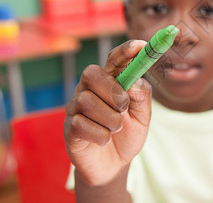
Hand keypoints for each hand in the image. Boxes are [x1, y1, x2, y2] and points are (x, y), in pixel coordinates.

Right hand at [64, 40, 151, 185]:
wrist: (113, 167)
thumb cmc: (127, 136)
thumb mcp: (143, 117)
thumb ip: (142, 97)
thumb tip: (134, 81)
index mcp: (110, 82)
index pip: (114, 60)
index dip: (125, 51)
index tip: (141, 46)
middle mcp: (89, 90)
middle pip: (91, 73)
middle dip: (112, 90)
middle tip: (124, 106)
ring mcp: (76, 108)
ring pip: (87, 101)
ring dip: (110, 119)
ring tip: (116, 129)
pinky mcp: (69, 127)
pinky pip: (82, 124)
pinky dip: (101, 135)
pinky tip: (104, 140)